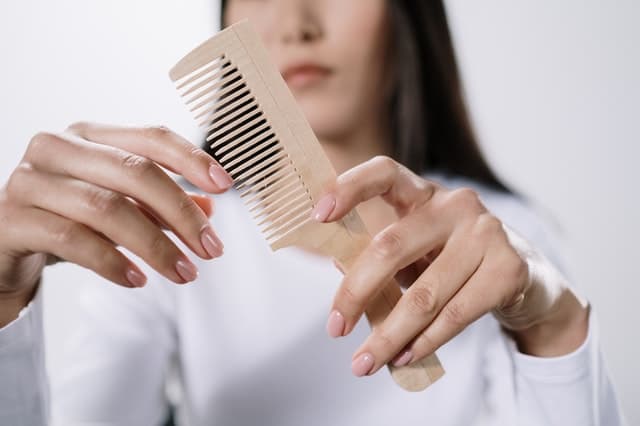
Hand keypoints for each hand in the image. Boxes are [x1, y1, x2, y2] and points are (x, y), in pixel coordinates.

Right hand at [0, 123, 232, 325]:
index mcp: (89, 135)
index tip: (226, 186)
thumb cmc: (67, 218)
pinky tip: (138, 279)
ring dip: (155, 245)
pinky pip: (72, 240)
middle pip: (135, 172)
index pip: (151, 136)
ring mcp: (30, 181)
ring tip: (184, 272)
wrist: (3, 246)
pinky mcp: (11, 219)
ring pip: (107, 208)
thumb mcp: (120, 207)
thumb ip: (160, 205)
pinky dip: (112, 262)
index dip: (192, 159)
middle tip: (211, 248)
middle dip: (182, 213)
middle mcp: (58, 147)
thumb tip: (209, 207)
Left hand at [312, 156, 588, 376]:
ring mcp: (486, 232)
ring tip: (364, 362)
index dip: (349, 188)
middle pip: (392, 247)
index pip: (384, 173)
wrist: (526, 277)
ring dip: (388, 335)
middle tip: (334, 329)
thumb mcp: (415, 251)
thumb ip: (379, 256)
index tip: (318, 214)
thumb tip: (338, 272)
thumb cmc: (452, 261)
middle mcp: (455, 204)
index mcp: (423, 192)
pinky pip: (455, 315)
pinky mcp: (509, 268)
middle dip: (356, 293)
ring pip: (423, 295)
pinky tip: (404, 357)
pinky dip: (424, 342)